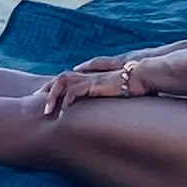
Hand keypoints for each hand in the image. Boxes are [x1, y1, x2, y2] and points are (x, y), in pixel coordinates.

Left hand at [34, 56, 150, 117]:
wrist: (148, 74)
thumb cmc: (142, 82)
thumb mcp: (127, 89)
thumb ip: (120, 92)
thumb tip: (124, 101)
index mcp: (98, 74)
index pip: (75, 75)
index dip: (63, 83)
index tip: (52, 92)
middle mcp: (92, 74)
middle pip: (64, 76)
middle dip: (50, 87)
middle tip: (39, 97)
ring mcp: (92, 78)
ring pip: (63, 82)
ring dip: (53, 95)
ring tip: (46, 110)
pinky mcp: (94, 84)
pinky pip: (73, 92)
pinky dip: (66, 100)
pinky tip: (63, 111)